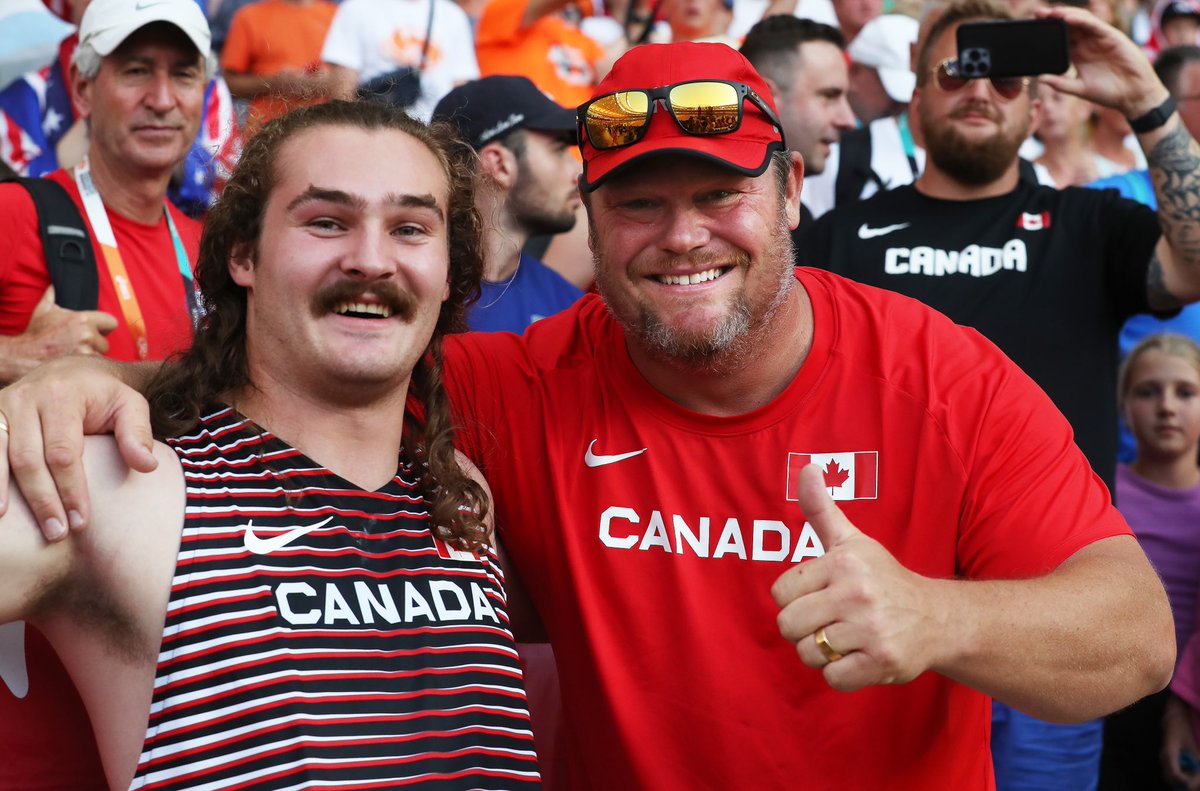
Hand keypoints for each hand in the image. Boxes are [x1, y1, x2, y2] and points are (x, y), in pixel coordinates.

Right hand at [0, 356, 156, 540]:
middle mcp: (27, 398)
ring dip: (8, 496)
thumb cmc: (103, 396)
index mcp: (63, 396)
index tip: (81, 521)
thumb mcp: (129, 405)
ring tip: (20, 529)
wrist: (69, 371)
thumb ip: (138, 433)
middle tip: (57, 533)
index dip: (71, 489)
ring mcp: (3, 407)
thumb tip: (147, 466)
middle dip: (43, 500)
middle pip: (28, 460)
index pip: (63, 452)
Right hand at [19, 286, 118, 358]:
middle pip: (106, 342)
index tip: (97, 331)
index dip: (104, 327)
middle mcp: (87, 334)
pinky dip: (86, 366)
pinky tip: (74, 361)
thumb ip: (53, 296)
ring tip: (75, 353)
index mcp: (83, 319)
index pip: (112, 322)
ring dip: (91, 355)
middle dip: (96, 344)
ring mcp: (86, 351)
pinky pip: (93, 365)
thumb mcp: (44, 310)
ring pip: (100, 355)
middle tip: (80, 345)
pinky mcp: (82, 365)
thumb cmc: (35, 334)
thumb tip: (54, 285)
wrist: (24, 354)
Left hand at [770, 464, 944, 690]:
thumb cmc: (883, 579)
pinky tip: (858, 658)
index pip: (781, 592)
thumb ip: (822, 510)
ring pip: (808, 653)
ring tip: (845, 639)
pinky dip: (841, 674)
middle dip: (803, 629)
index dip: (795, 599)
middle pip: (788, 625)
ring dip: (821, 653)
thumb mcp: (852, 542)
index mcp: (843, 563)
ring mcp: (871, 629)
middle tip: (829, 622)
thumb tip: (807, 467)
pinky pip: (833, 678)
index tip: (820, 596)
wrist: (938, 619)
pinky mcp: (883, 661)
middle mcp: (857, 593)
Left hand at [1036, 6, 1168, 118]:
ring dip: (1065, 15)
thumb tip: (1040, 78)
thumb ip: (1060, 83)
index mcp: (1078, 55)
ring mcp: (1099, 39)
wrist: (1133, 96)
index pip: (1060, 39)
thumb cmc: (1108, 92)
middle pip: (1068, 26)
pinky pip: (1095, 25)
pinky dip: (1082, 20)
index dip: (1048, 33)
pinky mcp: (1112, 37)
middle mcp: (1088, 44)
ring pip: (1081, 21)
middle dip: (1053, 19)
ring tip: (1050, 12)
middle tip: (1036, 14)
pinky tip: (1068, 18)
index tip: (1032, 29)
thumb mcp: (1080, 88)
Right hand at [1162, 694, 1199, 788]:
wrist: (1173, 717)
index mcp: (1169, 754)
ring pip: (1170, 777)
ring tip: (1193, 775)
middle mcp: (1163, 758)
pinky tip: (1189, 769)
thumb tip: (1198, 773)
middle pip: (1171, 779)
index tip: (1196, 782)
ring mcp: (1163, 758)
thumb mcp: (1192, 744)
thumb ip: (1195, 760)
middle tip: (1196, 779)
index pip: (1175, 775)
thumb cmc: (1182, 728)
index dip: (1187, 782)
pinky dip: (1181, 775)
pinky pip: (1172, 771)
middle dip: (1184, 783)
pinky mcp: (1166, 758)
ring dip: (1182, 779)